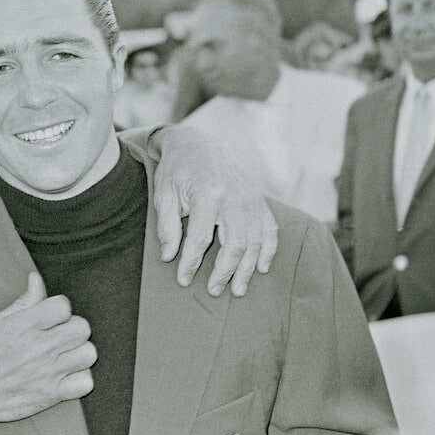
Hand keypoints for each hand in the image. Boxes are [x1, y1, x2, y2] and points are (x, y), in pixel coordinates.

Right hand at [0, 272, 94, 434]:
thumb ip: (23, 301)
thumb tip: (36, 279)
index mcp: (25, 326)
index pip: (63, 305)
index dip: (59, 308)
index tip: (52, 317)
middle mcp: (39, 347)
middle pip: (82, 328)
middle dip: (73, 328)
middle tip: (60, 335)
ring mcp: (48, 372)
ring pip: (88, 353)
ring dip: (80, 352)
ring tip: (66, 355)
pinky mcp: (51, 394)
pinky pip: (86, 383)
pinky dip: (81, 379)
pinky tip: (67, 375)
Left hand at [153, 123, 277, 295]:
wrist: (197, 144)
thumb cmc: (177, 171)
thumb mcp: (164, 196)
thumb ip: (167, 227)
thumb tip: (170, 257)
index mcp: (208, 193)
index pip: (201, 238)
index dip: (191, 262)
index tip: (183, 279)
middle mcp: (234, 197)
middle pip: (235, 244)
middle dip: (224, 272)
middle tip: (214, 290)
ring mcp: (251, 198)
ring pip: (255, 241)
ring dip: (247, 268)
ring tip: (236, 289)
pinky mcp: (258, 200)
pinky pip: (270, 230)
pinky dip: (267, 251)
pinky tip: (261, 268)